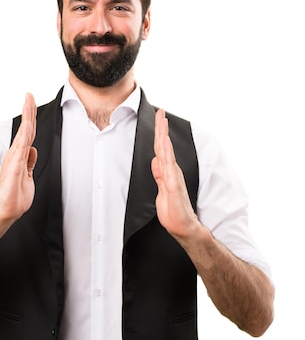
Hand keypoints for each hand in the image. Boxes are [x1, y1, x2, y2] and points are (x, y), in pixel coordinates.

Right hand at [0, 92, 37, 223]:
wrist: (5, 211)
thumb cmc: (14, 198)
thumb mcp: (28, 177)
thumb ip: (29, 163)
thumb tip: (32, 151)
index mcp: (20, 157)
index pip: (28, 134)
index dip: (30, 119)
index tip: (30, 104)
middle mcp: (16, 154)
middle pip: (26, 128)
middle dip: (29, 110)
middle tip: (29, 95)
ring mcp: (14, 156)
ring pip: (24, 131)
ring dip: (27, 114)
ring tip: (29, 98)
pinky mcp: (14, 161)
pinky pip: (22, 140)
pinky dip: (26, 127)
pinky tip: (28, 118)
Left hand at [151, 109, 199, 241]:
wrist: (183, 227)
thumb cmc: (174, 212)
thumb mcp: (161, 190)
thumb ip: (159, 175)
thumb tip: (155, 160)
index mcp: (167, 172)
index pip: (161, 150)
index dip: (159, 134)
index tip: (158, 119)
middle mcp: (171, 172)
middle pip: (164, 146)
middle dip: (161, 129)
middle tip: (160, 112)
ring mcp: (173, 178)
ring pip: (167, 153)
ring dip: (163, 136)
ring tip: (162, 121)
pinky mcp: (174, 186)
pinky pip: (169, 166)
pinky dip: (167, 153)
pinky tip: (164, 143)